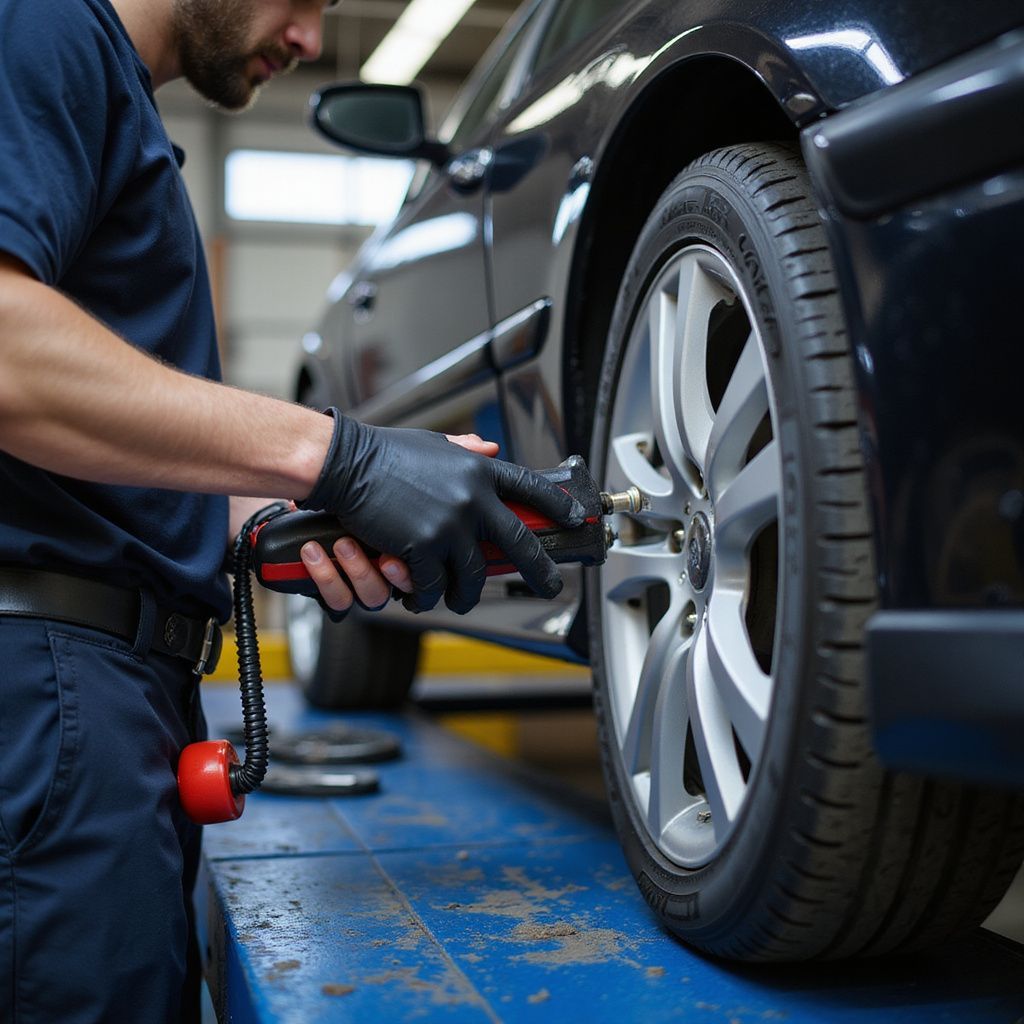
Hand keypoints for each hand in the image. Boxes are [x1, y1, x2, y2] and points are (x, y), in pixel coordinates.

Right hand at [299, 411, 584, 613]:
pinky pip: (432, 585)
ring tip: (460, 599)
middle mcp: (472, 498)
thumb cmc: (384, 452)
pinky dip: (426, 595)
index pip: (531, 488)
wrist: (346, 463)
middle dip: (540, 570)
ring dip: (466, 594)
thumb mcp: (434, 444)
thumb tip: (490, 449)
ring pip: (472, 576)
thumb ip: (465, 451)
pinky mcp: (422, 547)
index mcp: (478, 470)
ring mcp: (449, 525)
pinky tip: (420, 597)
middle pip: (519, 543)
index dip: (557, 506)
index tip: (574, 518)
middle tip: (551, 585)